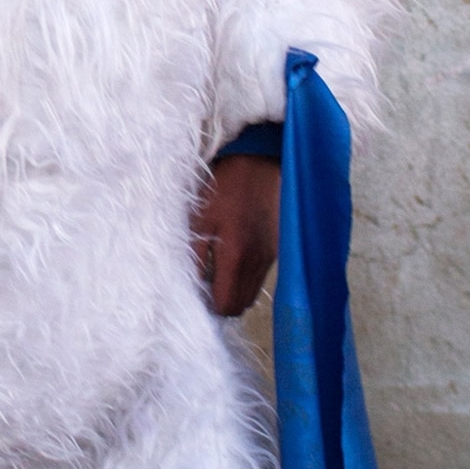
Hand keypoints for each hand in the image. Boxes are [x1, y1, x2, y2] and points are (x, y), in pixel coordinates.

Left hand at [192, 150, 279, 318]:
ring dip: (234, 289)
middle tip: (205, 282)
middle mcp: (259, 263)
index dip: (210, 306)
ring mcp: (271, 257)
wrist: (258, 162)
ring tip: (217, 267)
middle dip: (222, 301)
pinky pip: (260, 276)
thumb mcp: (199, 220)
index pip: (226, 306)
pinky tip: (233, 254)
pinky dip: (245, 275)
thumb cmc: (224, 187)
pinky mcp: (277, 249)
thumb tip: (193, 288)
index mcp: (237, 258)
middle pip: (241, 305)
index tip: (197, 293)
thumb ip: (195, 258)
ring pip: (252, 292)